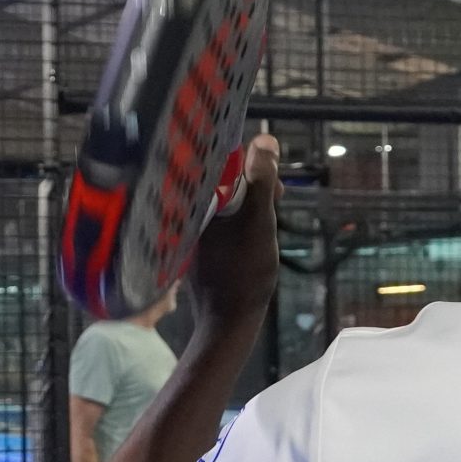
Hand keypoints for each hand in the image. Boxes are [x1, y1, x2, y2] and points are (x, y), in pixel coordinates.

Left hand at [188, 133, 280, 338]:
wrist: (229, 321)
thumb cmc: (244, 273)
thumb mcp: (260, 221)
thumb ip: (261, 181)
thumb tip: (265, 140)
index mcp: (193, 203)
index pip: (216, 163)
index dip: (246, 163)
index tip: (268, 179)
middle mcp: (185, 213)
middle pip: (221, 181)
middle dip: (251, 184)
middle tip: (275, 198)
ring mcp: (190, 229)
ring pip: (223, 201)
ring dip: (248, 202)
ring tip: (266, 220)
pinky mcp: (197, 244)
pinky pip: (219, 219)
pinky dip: (237, 220)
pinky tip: (253, 235)